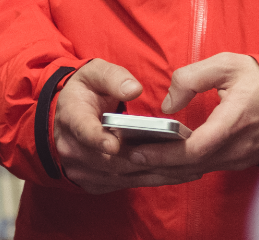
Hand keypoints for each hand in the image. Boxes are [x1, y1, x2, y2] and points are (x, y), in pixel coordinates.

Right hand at [51, 58, 178, 192]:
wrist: (68, 116)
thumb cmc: (86, 91)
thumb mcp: (94, 74)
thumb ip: (113, 78)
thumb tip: (133, 89)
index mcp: (72, 117)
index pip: (84, 130)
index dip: (98, 139)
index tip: (114, 144)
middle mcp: (72, 148)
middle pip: (109, 160)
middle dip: (144, 160)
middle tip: (178, 157)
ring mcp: (82, 169)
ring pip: (121, 175)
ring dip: (154, 173)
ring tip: (189, 168)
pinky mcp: (95, 182)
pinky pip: (125, 184)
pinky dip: (151, 179)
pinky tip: (177, 174)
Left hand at [124, 53, 258, 180]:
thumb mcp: (226, 64)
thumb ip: (191, 78)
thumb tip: (167, 104)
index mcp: (234, 122)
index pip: (196, 148)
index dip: (166, 153)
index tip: (140, 150)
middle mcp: (239, 146)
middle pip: (193, 164)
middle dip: (159, 162)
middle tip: (130, 155)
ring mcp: (242, 156)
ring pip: (200, 169)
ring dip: (171, 166)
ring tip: (141, 155)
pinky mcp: (241, 159)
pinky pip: (210, 167)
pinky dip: (186, 165)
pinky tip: (166, 157)